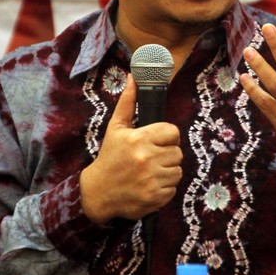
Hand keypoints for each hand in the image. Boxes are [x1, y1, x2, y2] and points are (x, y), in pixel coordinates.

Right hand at [80, 75, 182, 224]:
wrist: (98, 192)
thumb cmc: (110, 157)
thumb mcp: (116, 128)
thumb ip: (128, 102)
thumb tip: (133, 77)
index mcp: (139, 138)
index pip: (173, 132)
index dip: (166, 137)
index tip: (156, 142)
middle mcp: (146, 158)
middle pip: (177, 153)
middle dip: (166, 155)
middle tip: (150, 159)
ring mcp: (151, 179)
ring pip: (177, 171)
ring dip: (166, 172)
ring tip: (149, 172)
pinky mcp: (155, 198)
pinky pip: (173, 188)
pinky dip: (164, 188)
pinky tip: (149, 185)